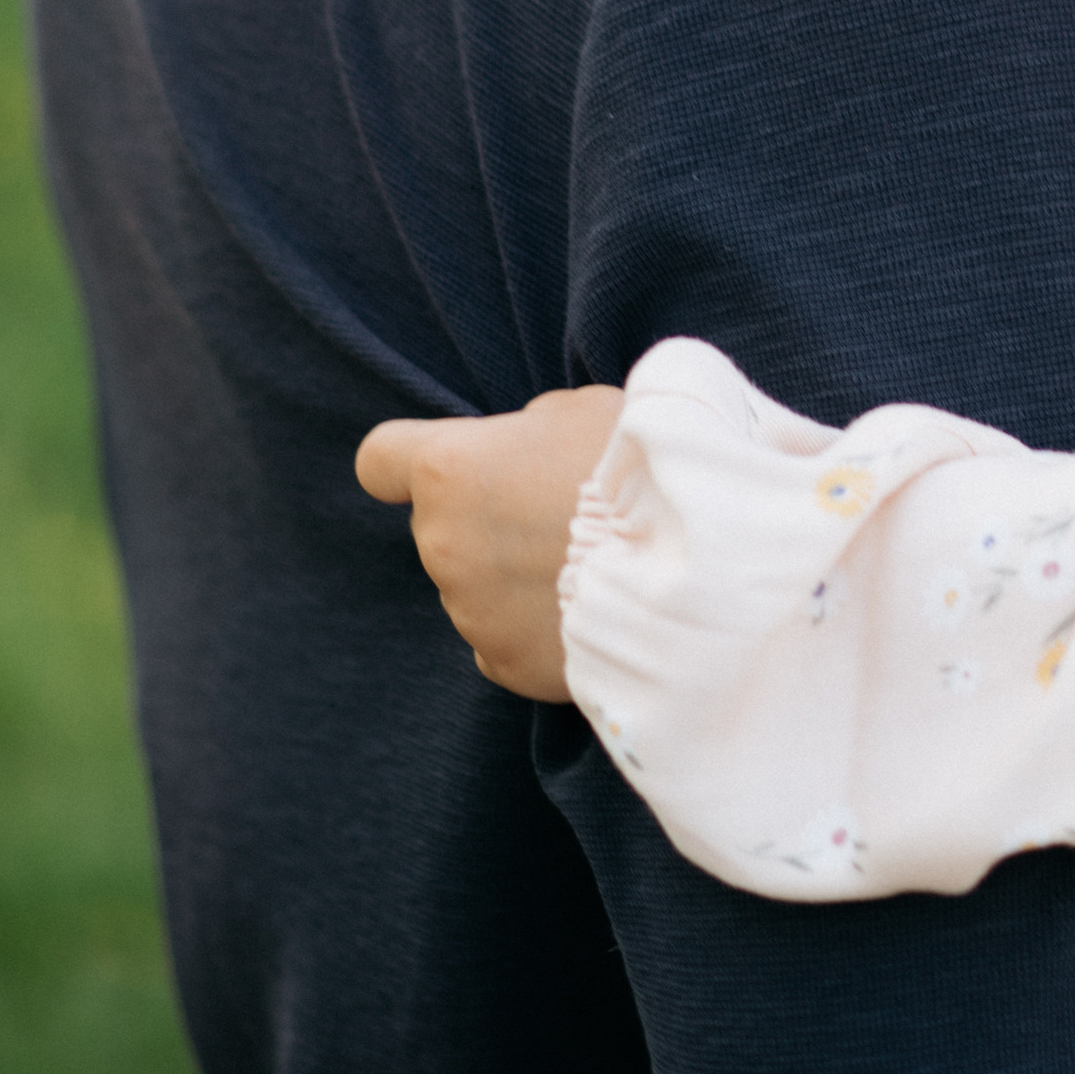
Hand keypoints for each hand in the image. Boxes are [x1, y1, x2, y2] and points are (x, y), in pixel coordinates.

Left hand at [356, 386, 623, 701]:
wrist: (694, 569)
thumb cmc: (642, 470)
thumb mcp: (587, 409)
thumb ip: (533, 431)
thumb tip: (526, 451)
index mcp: (450, 469)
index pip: (380, 460)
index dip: (407, 462)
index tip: (447, 470)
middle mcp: (442, 543)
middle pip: (445, 524)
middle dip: (491, 517)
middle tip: (566, 512)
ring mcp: (469, 611)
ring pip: (477, 582)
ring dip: (517, 573)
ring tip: (594, 564)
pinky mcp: (505, 664)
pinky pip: (503, 637)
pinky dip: (535, 626)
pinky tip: (588, 610)